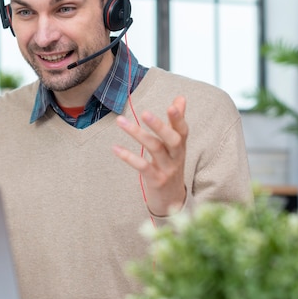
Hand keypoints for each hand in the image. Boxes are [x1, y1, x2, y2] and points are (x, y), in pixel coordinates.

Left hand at [113, 96, 187, 215]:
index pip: (183, 130)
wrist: (173, 201)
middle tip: (145, 113)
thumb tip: (181, 97)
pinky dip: (128, 156)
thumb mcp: (176, 145)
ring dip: (137, 134)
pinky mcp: (156, 180)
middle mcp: (176, 157)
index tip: (173, 105)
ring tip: (120, 121)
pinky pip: (142, 167)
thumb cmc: (171, 166)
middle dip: (159, 126)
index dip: (179, 118)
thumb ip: (176, 122)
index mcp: (181, 146)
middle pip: (172, 139)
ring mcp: (167, 169)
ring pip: (154, 149)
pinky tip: (114, 148)